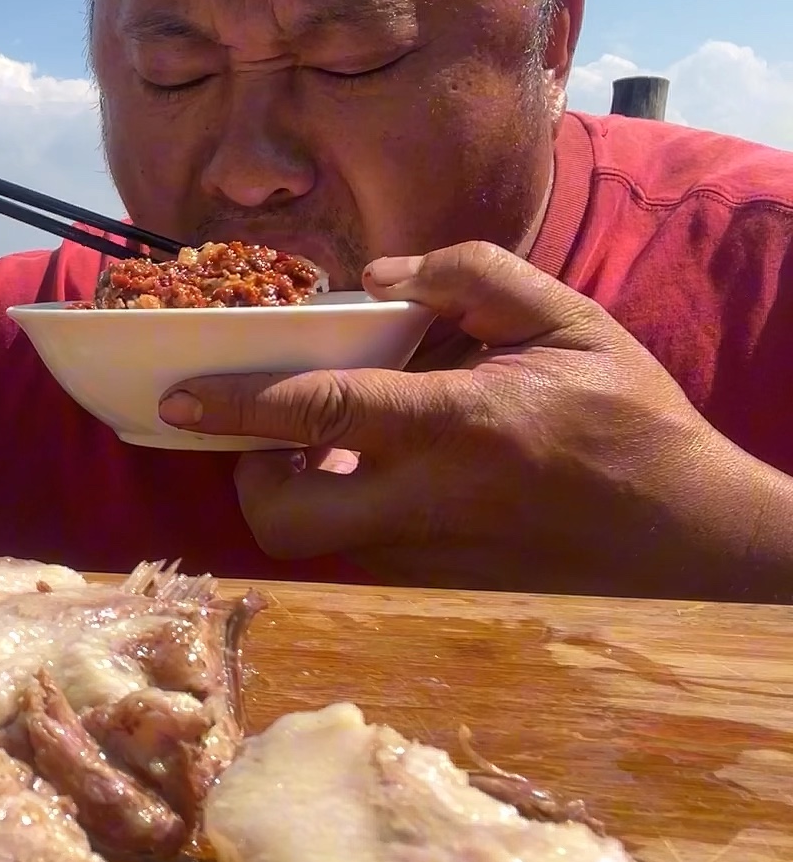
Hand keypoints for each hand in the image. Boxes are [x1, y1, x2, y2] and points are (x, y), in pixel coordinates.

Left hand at [158, 241, 786, 599]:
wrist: (686, 537)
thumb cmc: (628, 420)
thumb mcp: (567, 319)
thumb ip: (468, 276)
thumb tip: (379, 277)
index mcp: (457, 428)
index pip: (319, 413)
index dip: (236, 403)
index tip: (175, 396)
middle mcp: (426, 504)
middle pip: (284, 517)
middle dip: (251, 474)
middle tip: (272, 428)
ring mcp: (426, 557)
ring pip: (314, 540)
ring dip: (298, 489)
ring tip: (333, 437)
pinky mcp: (434, 585)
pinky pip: (355, 548)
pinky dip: (346, 507)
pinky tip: (383, 466)